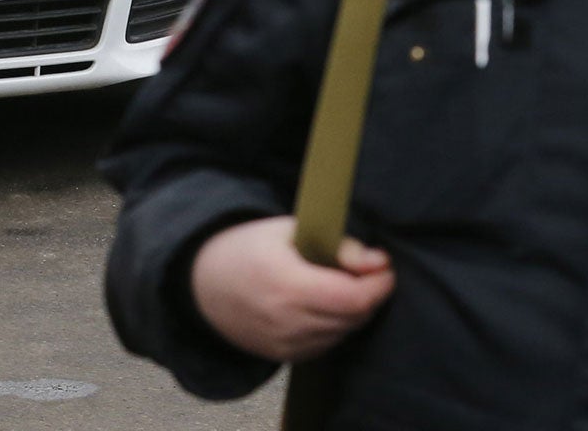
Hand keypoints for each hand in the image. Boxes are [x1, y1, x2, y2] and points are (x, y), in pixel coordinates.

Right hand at [189, 215, 394, 362]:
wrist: (202, 284)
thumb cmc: (247, 247)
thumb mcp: (289, 229)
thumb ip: (337, 245)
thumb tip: (378, 261)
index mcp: (287, 284)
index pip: (353, 298)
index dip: (379, 283)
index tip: (384, 265)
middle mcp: (286, 321)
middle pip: (353, 318)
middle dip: (370, 294)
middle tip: (367, 270)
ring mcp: (284, 345)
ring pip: (343, 333)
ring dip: (353, 311)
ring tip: (340, 283)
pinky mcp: (282, 358)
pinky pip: (326, 345)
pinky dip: (335, 326)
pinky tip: (322, 303)